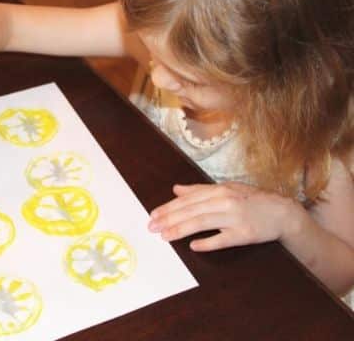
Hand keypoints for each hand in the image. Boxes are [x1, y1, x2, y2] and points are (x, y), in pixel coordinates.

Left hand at [148, 182, 298, 250]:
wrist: (282, 212)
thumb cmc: (250, 200)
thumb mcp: (226, 189)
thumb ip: (199, 190)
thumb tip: (176, 189)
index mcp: (219, 190)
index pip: (187, 200)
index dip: (168, 208)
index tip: (153, 215)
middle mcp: (225, 201)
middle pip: (191, 211)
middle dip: (169, 219)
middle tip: (152, 227)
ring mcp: (235, 217)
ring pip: (202, 223)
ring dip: (181, 229)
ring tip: (165, 236)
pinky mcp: (244, 234)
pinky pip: (223, 239)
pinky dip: (208, 242)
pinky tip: (193, 246)